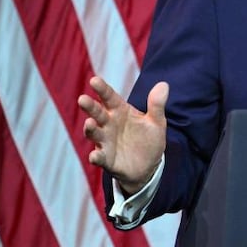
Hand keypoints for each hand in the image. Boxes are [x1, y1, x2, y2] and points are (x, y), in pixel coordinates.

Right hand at [77, 76, 167, 194]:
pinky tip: (95, 156)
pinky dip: (96, 157)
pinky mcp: (106, 159)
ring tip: (90, 123)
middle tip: (83, 99)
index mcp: (120, 111)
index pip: (109, 97)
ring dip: (90, 129)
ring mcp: (105, 141)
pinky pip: (99, 157)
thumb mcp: (156, 122)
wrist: (149, 166)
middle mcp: (109, 124)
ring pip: (94, 133)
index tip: (94, 80)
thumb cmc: (148, 139)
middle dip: (90, 106)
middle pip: (97, 113)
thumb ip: (157, 104)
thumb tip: (164, 84)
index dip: (102, 89)